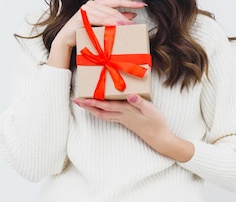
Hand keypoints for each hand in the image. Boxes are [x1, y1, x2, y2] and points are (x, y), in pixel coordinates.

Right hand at [52, 0, 146, 49]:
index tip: (142, 5)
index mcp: (96, 4)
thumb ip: (115, 19)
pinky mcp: (81, 17)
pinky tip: (116, 26)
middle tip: (135, 25)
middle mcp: (91, 4)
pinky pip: (98, 20)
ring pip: (107, 15)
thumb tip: (132, 16)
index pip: (116, 2)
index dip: (130, 3)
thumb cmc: (83, 33)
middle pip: (113, 11)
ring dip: (119, 21)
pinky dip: (108, 23)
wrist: (66, 40)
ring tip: (129, 27)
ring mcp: (85, 9)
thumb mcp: (102, 25)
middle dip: (125, 18)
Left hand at [72, 94, 193, 161]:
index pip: (106, 105)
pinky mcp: (126, 121)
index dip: (94, 102)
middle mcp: (121, 115)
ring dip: (91, 109)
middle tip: (75, 101)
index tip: (82, 99)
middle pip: (100, 111)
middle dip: (87, 106)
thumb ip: (139, 102)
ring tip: (83, 104)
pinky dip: (101, 111)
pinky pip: (109, 116)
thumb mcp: (151, 110)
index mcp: (126, 111)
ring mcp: (123, 119)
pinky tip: (100, 108)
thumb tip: (129, 96)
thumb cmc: (157, 123)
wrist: (160, 138)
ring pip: (103, 114)